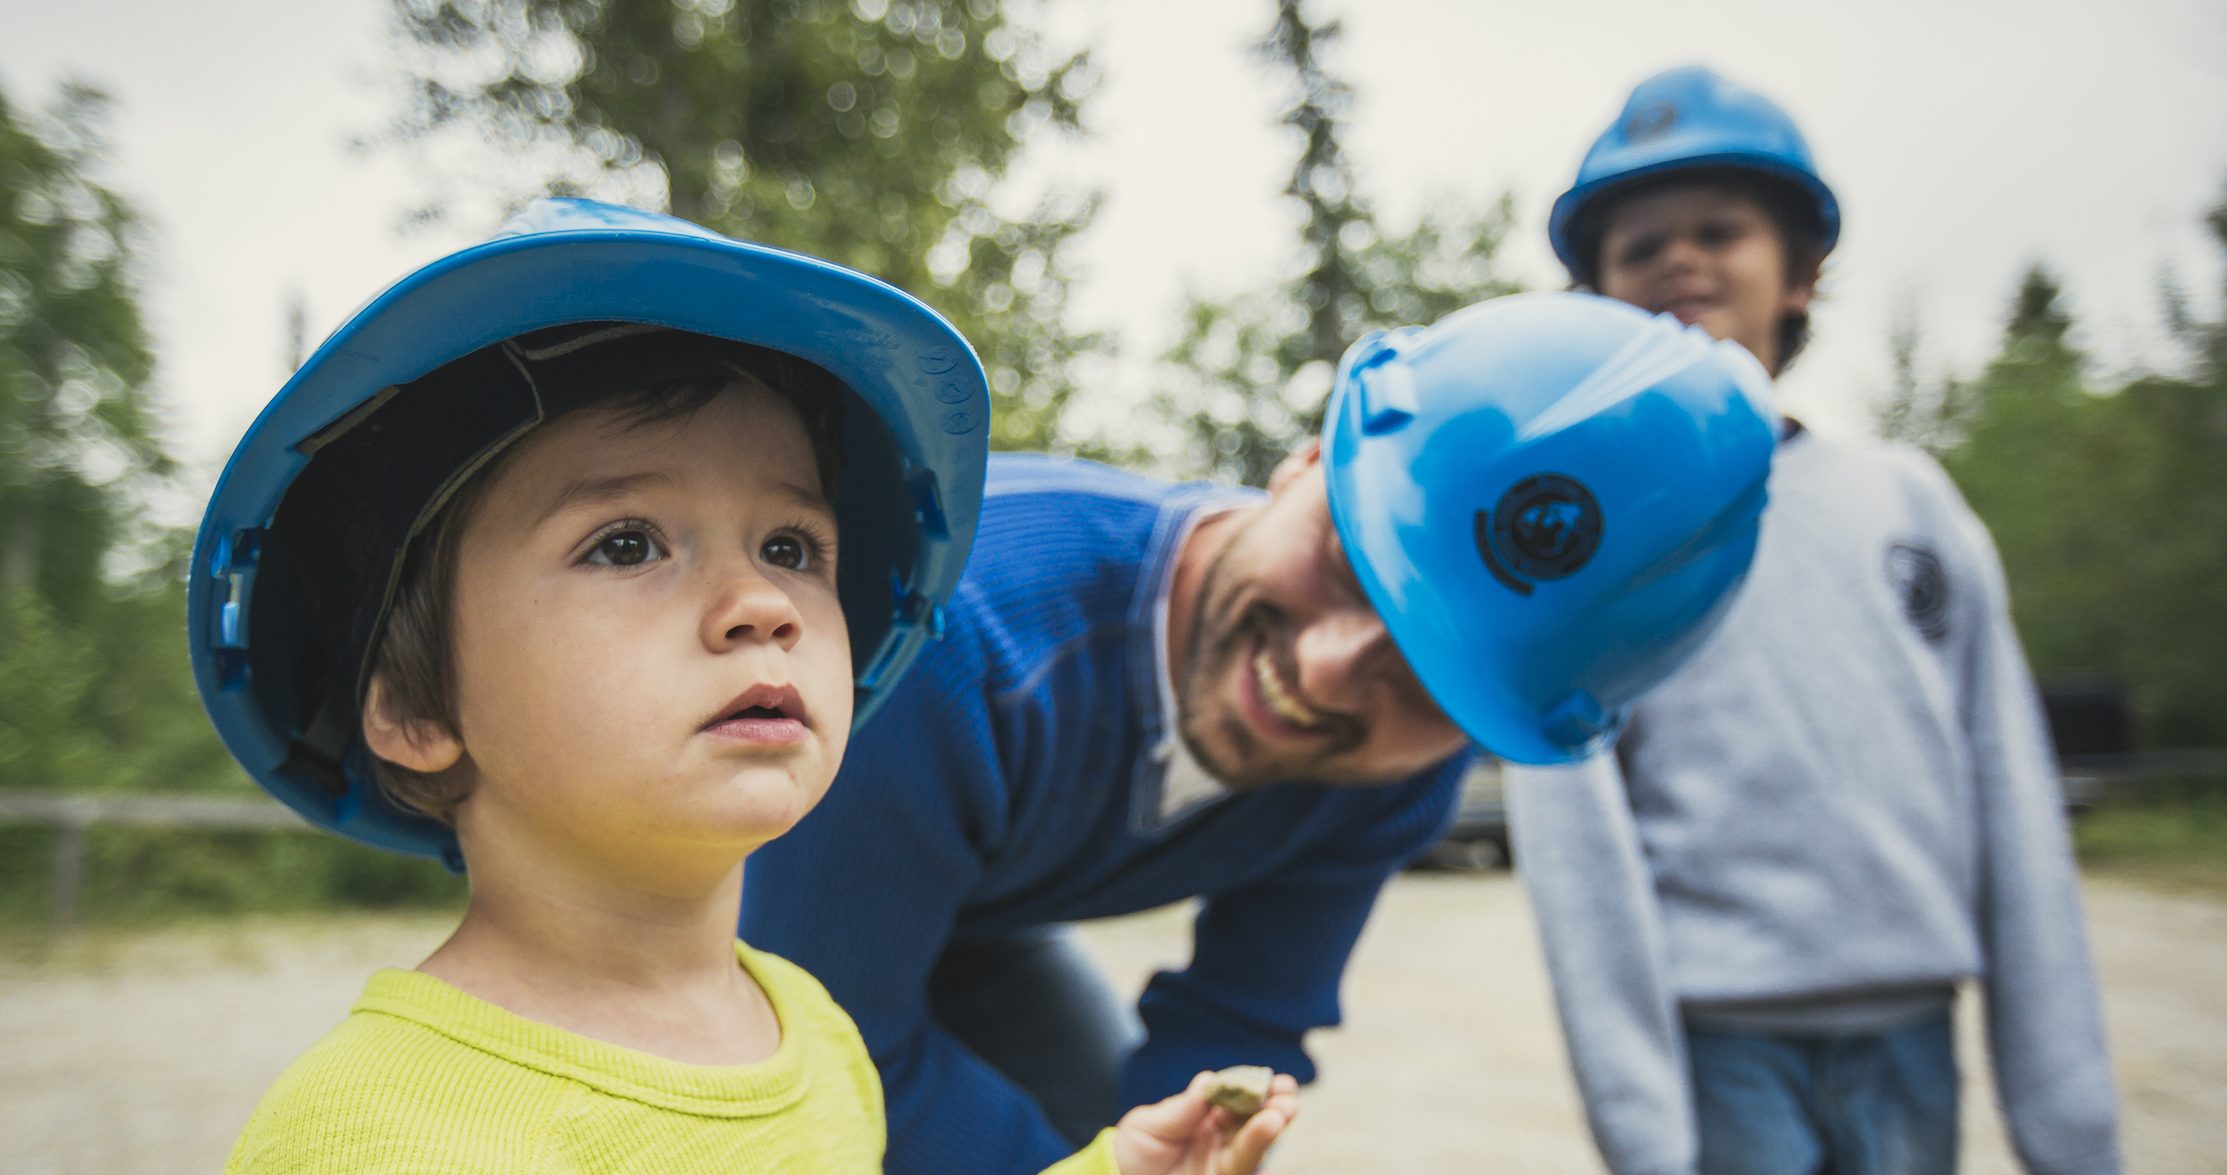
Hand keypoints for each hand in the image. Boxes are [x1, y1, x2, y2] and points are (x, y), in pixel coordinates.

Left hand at [1110, 1069, 1299, 1174]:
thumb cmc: (1132, 1152)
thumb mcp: (1147, 1126)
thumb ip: (1179, 1109)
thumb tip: (1208, 1080)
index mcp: (1203, 1117)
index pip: (1234, 1099)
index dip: (1253, 1087)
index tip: (1272, 1079)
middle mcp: (1219, 1139)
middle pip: (1251, 1121)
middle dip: (1272, 1106)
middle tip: (1287, 1095)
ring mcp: (1221, 1163)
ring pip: (1250, 1146)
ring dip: (1267, 1130)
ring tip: (1280, 1114)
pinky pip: (1242, 1169)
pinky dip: (1256, 1152)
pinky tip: (1269, 1142)